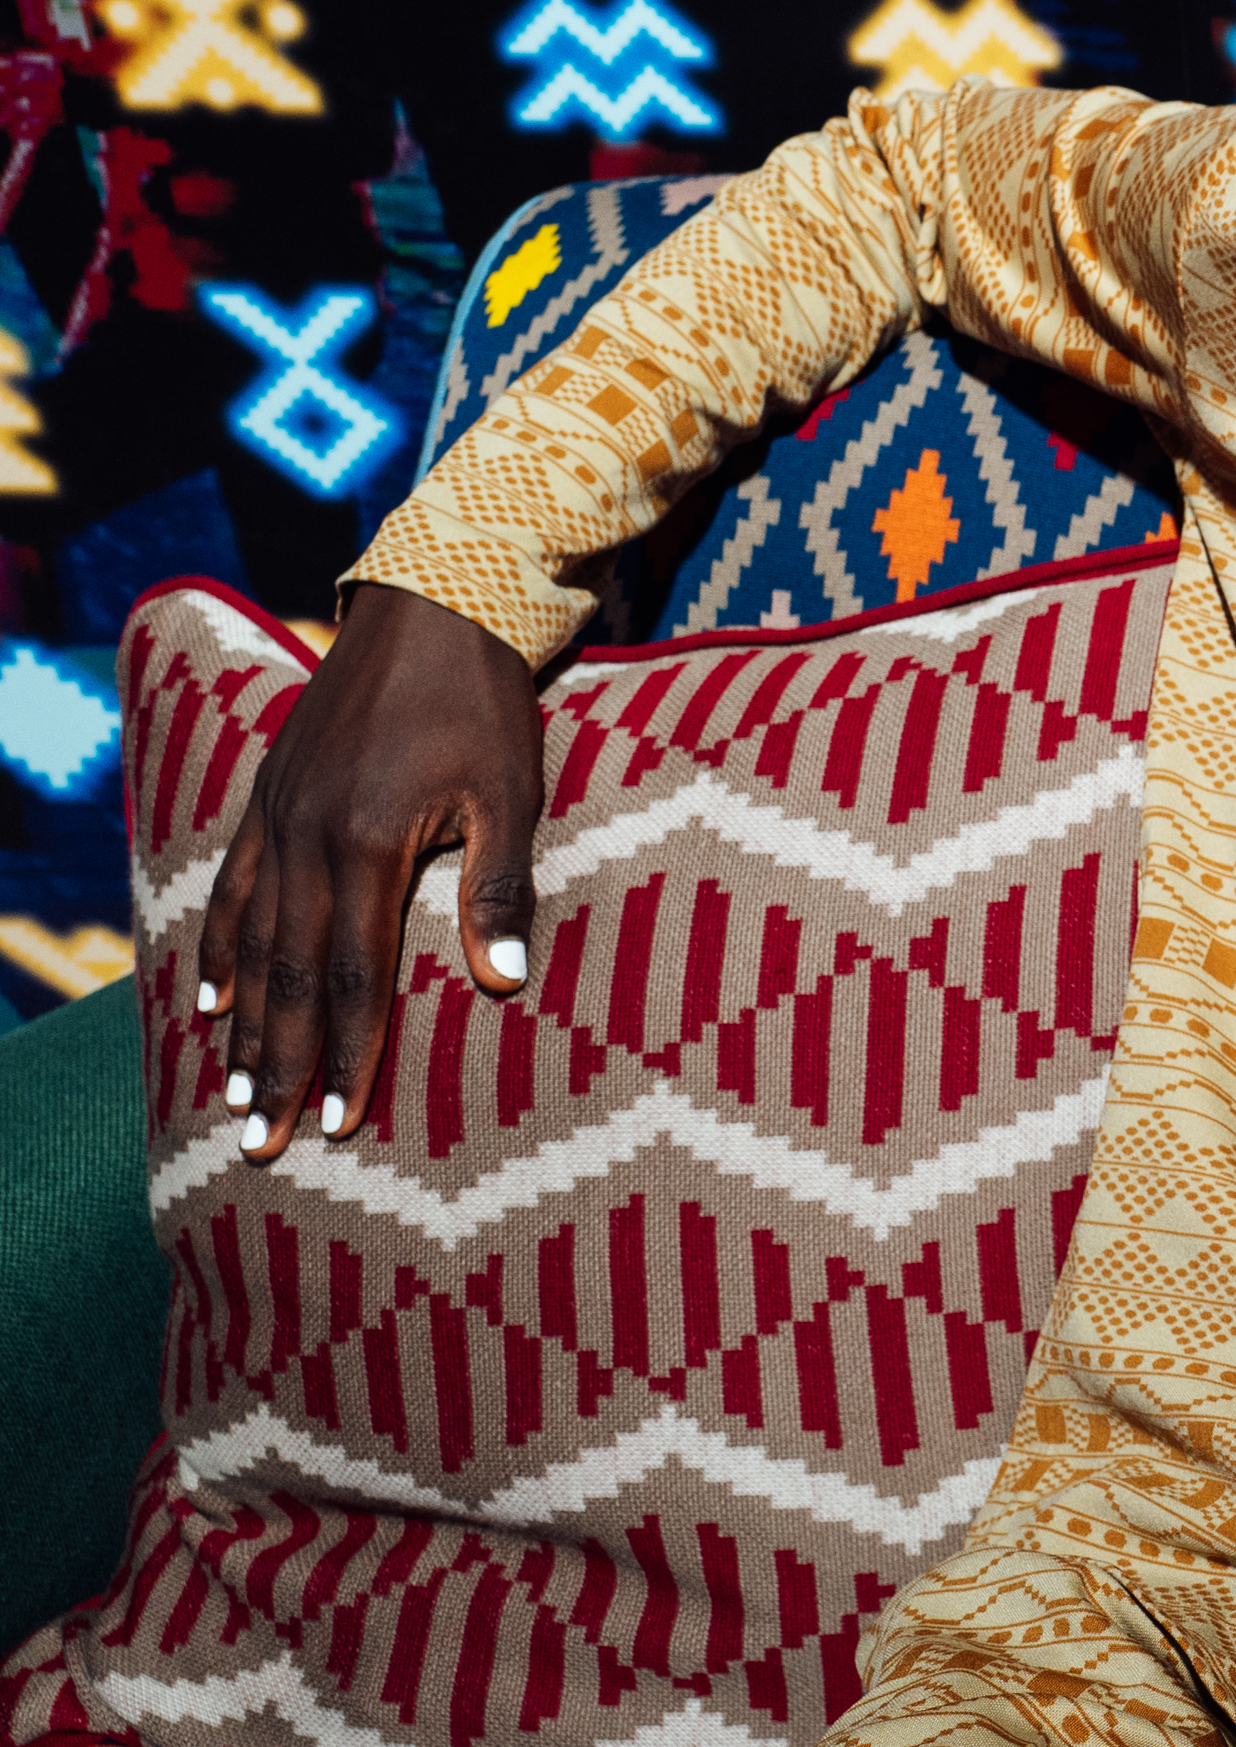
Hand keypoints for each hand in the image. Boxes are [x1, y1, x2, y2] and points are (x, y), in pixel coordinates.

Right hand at [194, 583, 544, 1158]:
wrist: (434, 605)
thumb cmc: (485, 702)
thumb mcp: (510, 792)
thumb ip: (499, 887)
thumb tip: (503, 981)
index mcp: (369, 844)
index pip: (350, 976)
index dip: (343, 1054)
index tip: (334, 1122)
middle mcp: (307, 838)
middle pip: (287, 976)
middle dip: (277, 1065)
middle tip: (264, 1142)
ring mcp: (277, 816)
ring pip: (251, 941)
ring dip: (243, 1024)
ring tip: (234, 1094)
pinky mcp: (268, 795)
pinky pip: (233, 887)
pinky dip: (221, 948)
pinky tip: (213, 999)